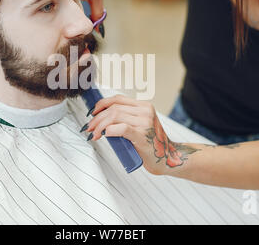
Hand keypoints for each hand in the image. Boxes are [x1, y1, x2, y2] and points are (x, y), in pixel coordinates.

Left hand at [83, 95, 199, 174]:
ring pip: (114, 117)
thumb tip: (102, 118)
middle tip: (89, 127)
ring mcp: (145, 123)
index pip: (118, 99)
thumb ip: (127, 118)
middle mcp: (145, 111)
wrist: (169, 158)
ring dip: (99, 125)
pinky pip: (122, 128)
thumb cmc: (152, 143)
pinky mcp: (142, 135)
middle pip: (114, 108)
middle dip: (97, 118)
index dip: (102, 104)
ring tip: (94, 134)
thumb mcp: (141, 125)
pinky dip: (109, 130)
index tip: (92, 113)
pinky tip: (104, 134)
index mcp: (144, 106)